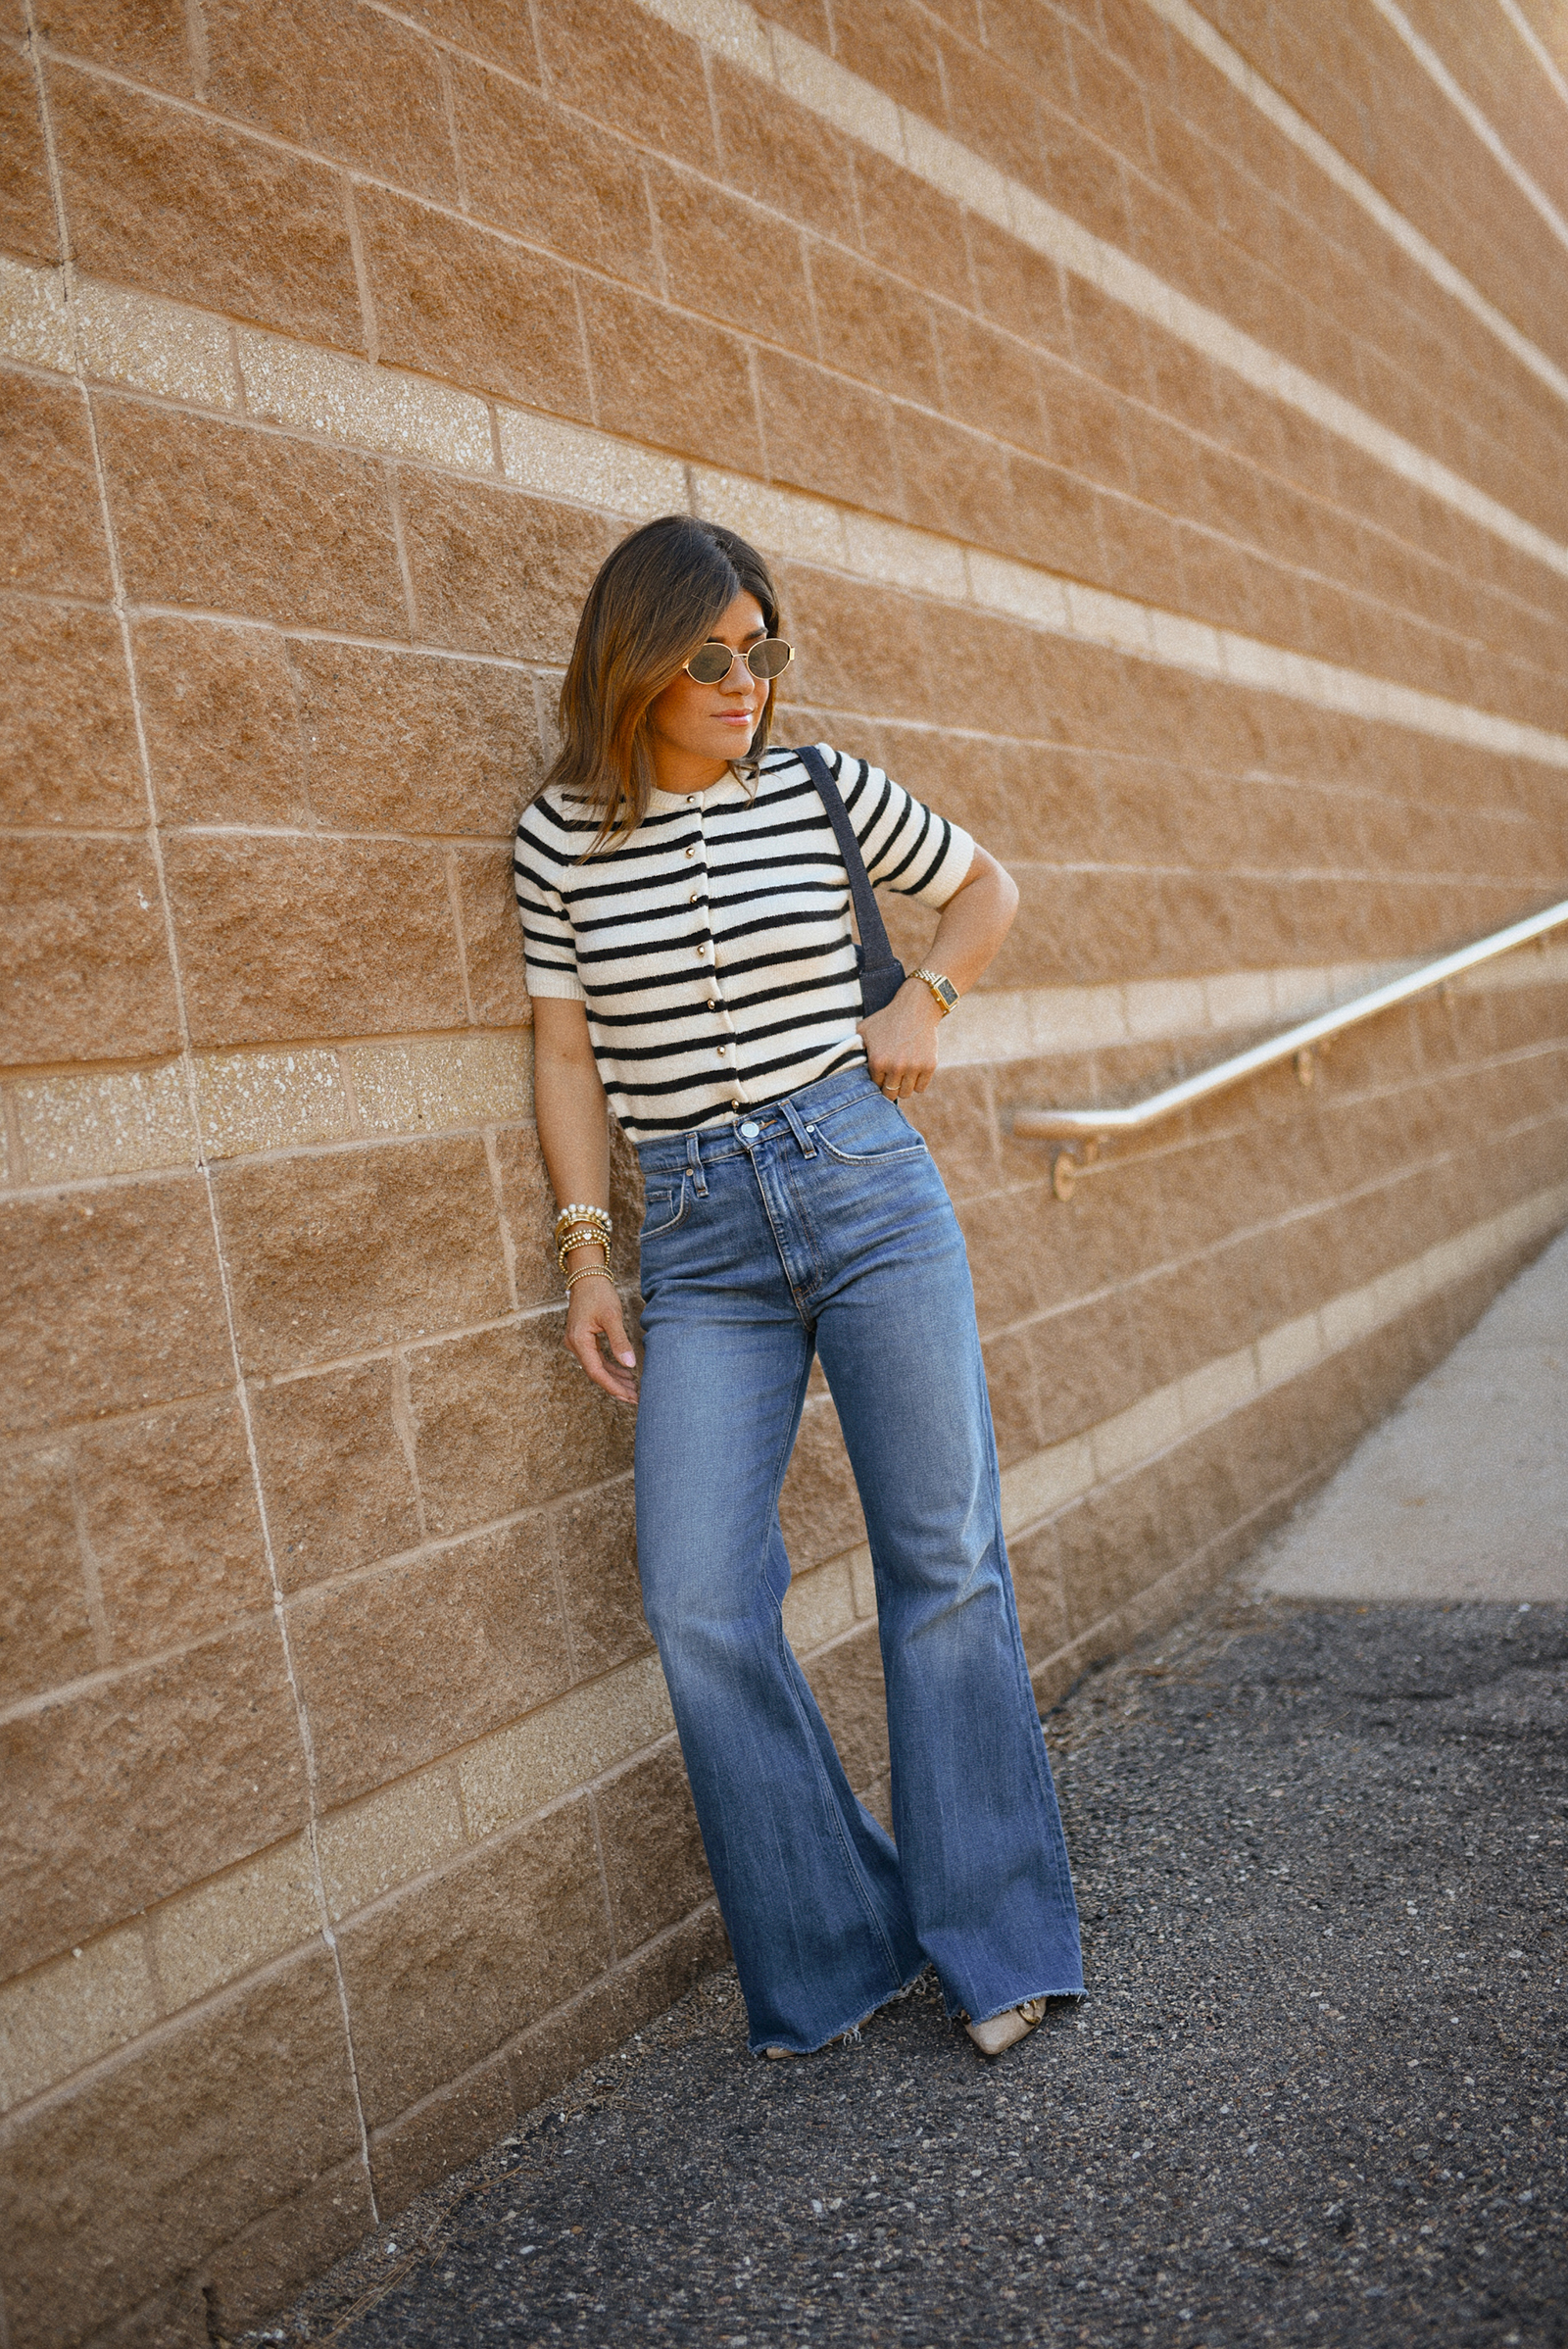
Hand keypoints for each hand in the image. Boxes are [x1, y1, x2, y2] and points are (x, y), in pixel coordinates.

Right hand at [563, 1276, 638, 1402]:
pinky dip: (610, 1367)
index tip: (629, 1397)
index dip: (613, 1387)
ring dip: (614, 1378)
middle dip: (616, 1386)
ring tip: (633, 1388)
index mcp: (579, 1341)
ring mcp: (577, 1342)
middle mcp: (575, 1344)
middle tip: (635, 1397)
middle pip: (596, 1373)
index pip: (597, 1372)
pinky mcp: (583, 1339)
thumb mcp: (612, 1316)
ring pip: (597, 1367)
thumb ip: (620, 1341)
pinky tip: (624, 1373)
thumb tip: (629, 1365)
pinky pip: (596, 1358)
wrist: (587, 1276)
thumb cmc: (598, 1293)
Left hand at [857, 979, 941, 1101]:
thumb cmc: (887, 1019)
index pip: (875, 1086)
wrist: (916, 1008)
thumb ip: (853, 1048)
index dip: (877, 1081)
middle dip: (889, 1087)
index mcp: (878, 1061)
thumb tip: (839, 1062)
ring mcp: (914, 1067)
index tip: (879, 1074)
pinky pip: (921, 1088)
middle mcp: (896, 1067)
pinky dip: (917, 1083)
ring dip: (903, 1087)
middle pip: (891, 1094)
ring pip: (906, 1093)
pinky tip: (913, 1072)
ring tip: (902, 1075)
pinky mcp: (929, 1066)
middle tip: (891, 1077)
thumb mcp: (863, 1030)